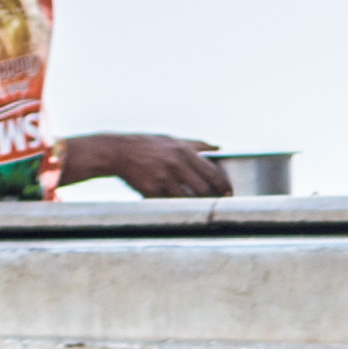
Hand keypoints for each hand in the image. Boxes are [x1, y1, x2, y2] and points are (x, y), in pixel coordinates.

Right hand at [53, 130, 234, 200]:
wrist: (118, 152)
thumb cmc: (148, 145)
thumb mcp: (172, 139)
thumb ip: (197, 144)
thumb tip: (218, 147)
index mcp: (183, 151)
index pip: (211, 172)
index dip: (223, 185)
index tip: (229, 193)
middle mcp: (175, 165)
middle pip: (203, 189)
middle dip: (213, 199)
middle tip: (218, 204)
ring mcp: (162, 179)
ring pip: (187, 200)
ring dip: (196, 206)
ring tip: (202, 209)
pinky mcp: (151, 191)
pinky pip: (169, 204)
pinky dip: (176, 208)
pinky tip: (181, 209)